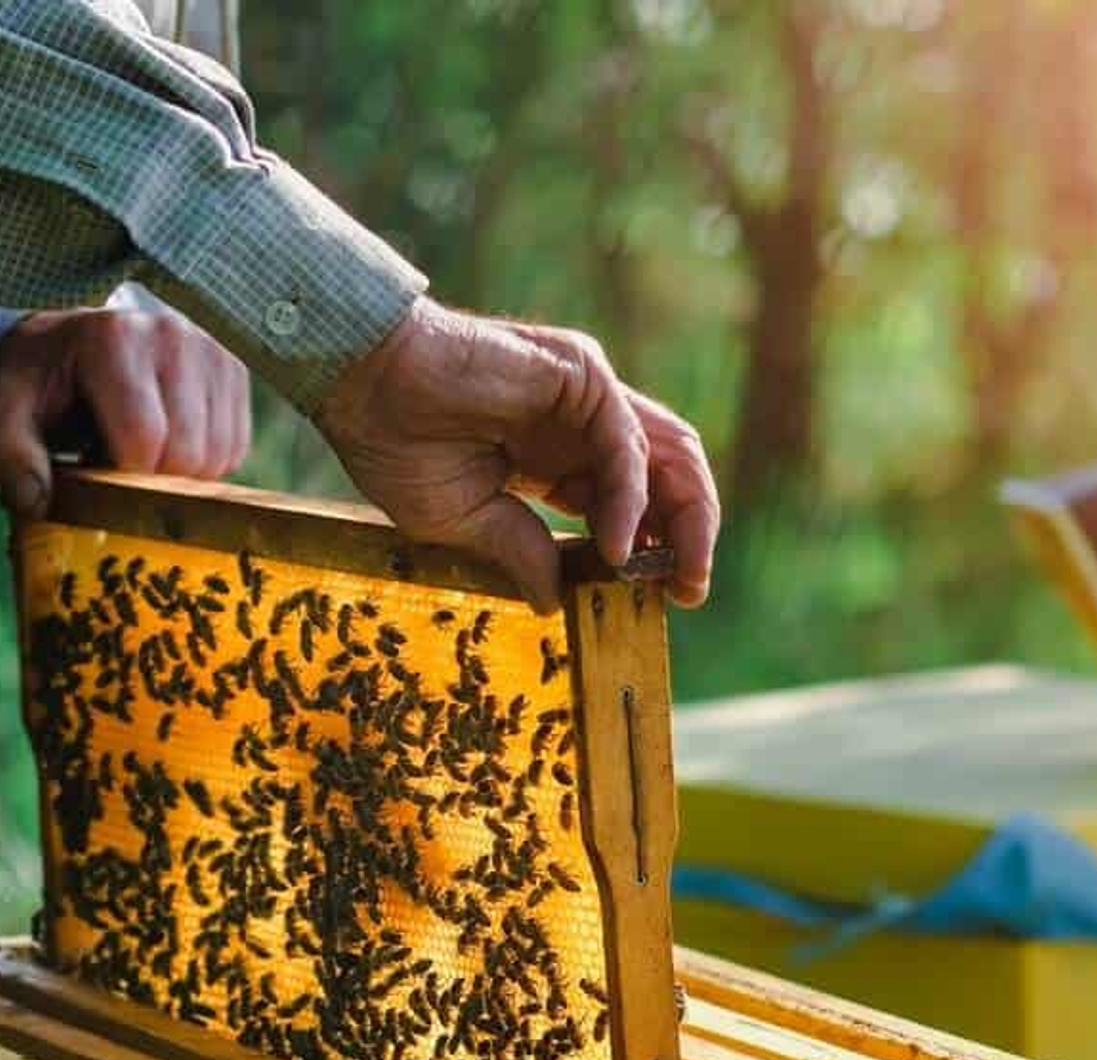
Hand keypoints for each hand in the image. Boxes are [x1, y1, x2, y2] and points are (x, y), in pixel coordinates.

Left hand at [0, 307, 250, 519]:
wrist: (72, 342)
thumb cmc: (42, 377)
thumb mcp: (7, 408)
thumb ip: (12, 455)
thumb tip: (37, 501)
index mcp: (115, 338)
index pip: (146, 437)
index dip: (122, 475)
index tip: (96, 471)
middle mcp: (174, 336)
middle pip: (190, 452)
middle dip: (153, 476)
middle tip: (116, 459)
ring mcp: (212, 351)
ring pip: (220, 455)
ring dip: (182, 472)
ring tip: (143, 447)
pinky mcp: (235, 370)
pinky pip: (236, 448)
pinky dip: (207, 461)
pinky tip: (172, 440)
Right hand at [319, 298, 719, 613]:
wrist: (360, 384)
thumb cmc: (395, 443)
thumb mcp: (464, 520)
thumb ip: (520, 551)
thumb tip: (554, 603)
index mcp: (557, 457)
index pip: (632, 501)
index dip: (656, 546)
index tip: (663, 596)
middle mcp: (583, 423)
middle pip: (668, 478)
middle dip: (690, 536)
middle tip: (690, 592)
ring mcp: (587, 395)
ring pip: (668, 455)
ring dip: (686, 518)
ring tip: (679, 576)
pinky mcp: (581, 374)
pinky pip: (625, 444)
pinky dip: (629, 500)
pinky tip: (616, 547)